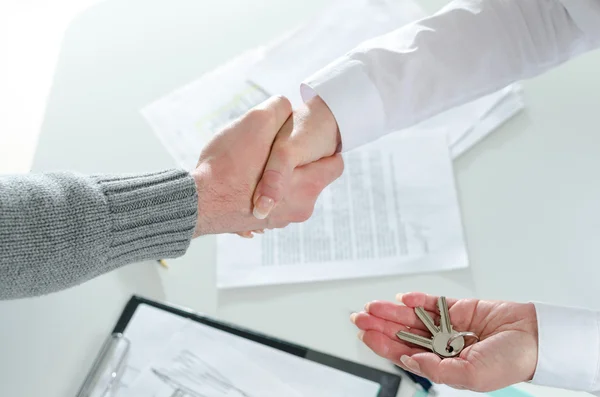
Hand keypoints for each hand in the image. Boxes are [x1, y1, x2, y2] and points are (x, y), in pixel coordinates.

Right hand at [191, 96, 343, 236]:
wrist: (194, 202)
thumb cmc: (226, 166)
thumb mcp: (256, 122)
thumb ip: (278, 109)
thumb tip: (286, 107)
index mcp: (307, 187)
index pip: (335, 163)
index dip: (320, 146)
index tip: (300, 139)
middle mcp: (299, 210)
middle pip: (309, 175)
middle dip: (294, 161)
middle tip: (268, 149)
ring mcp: (278, 221)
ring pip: (287, 189)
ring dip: (274, 176)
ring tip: (250, 163)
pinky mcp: (258, 226)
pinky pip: (268, 203)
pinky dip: (259, 191)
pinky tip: (241, 181)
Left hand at [351, 292, 537, 391]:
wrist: (535, 338)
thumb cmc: (511, 362)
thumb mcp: (472, 376)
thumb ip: (438, 370)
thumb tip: (409, 361)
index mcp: (443, 364)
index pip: (405, 353)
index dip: (383, 345)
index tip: (365, 335)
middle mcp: (442, 345)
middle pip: (404, 333)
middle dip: (380, 325)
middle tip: (360, 317)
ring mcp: (448, 325)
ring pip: (413, 316)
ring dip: (392, 311)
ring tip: (373, 306)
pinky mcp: (458, 308)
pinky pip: (432, 302)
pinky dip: (417, 299)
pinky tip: (401, 298)